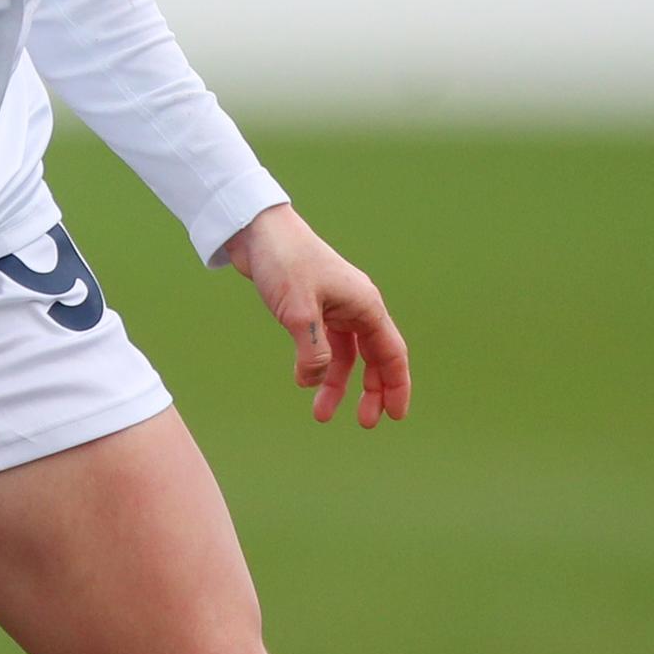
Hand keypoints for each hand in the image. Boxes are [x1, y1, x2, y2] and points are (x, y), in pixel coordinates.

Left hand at [227, 204, 410, 427]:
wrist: (256, 230)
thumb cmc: (284, 261)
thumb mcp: (298, 311)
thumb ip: (313, 351)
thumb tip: (316, 382)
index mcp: (365, 305)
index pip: (392, 353)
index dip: (397, 385)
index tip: (396, 416)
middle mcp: (356, 307)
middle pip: (374, 357)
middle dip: (371, 391)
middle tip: (364, 422)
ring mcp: (335, 306)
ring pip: (347, 354)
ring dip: (338, 383)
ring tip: (321, 413)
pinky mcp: (313, 307)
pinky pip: (324, 344)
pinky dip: (317, 365)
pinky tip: (304, 382)